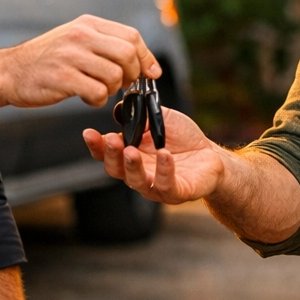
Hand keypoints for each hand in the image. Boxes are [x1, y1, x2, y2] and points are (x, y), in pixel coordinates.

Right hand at [0, 15, 158, 108]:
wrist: (9, 72)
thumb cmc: (45, 60)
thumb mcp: (75, 39)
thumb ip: (105, 45)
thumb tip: (143, 62)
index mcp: (87, 24)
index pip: (132, 36)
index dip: (146, 57)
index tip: (151, 72)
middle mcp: (80, 35)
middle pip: (127, 54)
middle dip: (131, 75)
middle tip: (121, 84)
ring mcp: (70, 55)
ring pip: (115, 75)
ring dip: (112, 89)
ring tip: (98, 89)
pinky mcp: (62, 77)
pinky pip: (97, 92)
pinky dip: (97, 99)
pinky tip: (86, 96)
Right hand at [82, 107, 224, 203]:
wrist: (210, 155)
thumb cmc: (183, 139)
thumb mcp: (161, 118)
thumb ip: (141, 113)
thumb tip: (120, 108)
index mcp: (131, 154)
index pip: (107, 153)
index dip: (96, 145)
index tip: (89, 133)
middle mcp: (139, 172)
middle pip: (116, 169)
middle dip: (111, 155)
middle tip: (111, 140)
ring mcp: (156, 185)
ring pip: (137, 181)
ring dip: (132, 166)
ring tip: (132, 151)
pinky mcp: (176, 192)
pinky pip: (166, 185)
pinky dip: (164, 171)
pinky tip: (164, 156)